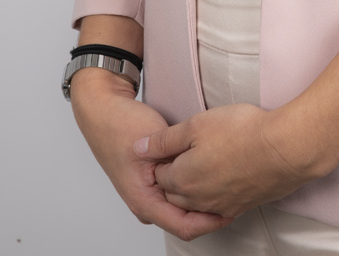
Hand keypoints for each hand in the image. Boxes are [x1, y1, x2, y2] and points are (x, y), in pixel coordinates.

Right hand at [69, 68, 232, 239]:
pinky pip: (178, 196)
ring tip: (225, 183)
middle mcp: (147, 205)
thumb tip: (207, 172)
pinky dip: (194, 188)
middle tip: (235, 193)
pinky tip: (209, 174)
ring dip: (202, 199)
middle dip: (210, 210)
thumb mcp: (153, 142)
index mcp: (144, 201)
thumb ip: (177, 161)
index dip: (211, 220)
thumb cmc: (122, 126)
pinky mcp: (154, 185)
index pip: (185, 227)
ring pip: (183, 209)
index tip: (232, 206)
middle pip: (186, 221)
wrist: (104, 112)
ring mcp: (150, 196)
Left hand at [138, 102, 312, 218]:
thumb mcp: (196, 125)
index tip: (170, 144)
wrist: (285, 149)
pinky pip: (217, 208)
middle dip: (173, 177)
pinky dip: (213, 196)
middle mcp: (199, 199)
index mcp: (183, 179)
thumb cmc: (243, 133)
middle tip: (183, 154)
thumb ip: (164, 140)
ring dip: (193, 188)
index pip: (160, 175)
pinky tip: (221, 179)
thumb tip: (139, 149)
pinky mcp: (242, 206)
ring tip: (202, 164)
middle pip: (175, 193)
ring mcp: (221, 206)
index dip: (162, 158)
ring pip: (196, 203)